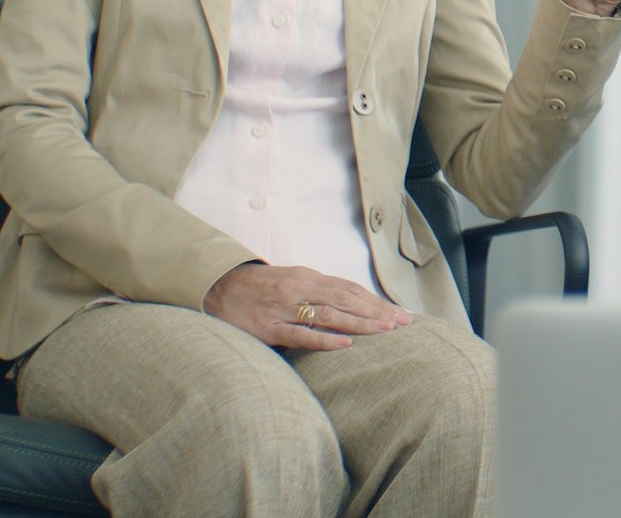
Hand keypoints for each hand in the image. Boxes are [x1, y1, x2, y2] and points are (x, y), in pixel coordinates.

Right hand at [203, 262, 411, 350]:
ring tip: (386, 330)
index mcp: (307, 277)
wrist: (217, 287)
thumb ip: (317, 292)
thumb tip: (351, 305)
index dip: (375, 300)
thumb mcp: (291, 282)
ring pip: (330, 315)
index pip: (350, 289)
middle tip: (403, 323)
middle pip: (347, 300)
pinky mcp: (270, 328)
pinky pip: (302, 334)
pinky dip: (325, 339)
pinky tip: (347, 343)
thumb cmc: (259, 288)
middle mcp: (300, 289)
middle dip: (377, 312)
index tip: (398, 312)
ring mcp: (285, 309)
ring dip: (361, 323)